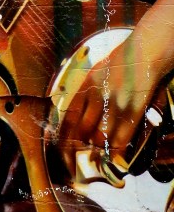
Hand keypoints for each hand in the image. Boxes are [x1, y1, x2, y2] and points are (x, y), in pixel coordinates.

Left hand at [59, 28, 161, 173]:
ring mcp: (114, 103)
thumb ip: (87, 94)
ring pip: (99, 137)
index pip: (67, 120)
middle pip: (81, 132)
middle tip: (81, 161)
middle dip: (80, 150)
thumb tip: (79, 116)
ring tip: (101, 157)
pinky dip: (118, 150)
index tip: (63, 153)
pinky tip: (118, 158)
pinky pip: (122, 136)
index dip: (63, 140)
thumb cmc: (125, 61)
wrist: (148, 49)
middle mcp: (95, 95)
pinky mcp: (133, 108)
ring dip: (100, 151)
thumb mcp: (97, 72)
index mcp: (84, 87)